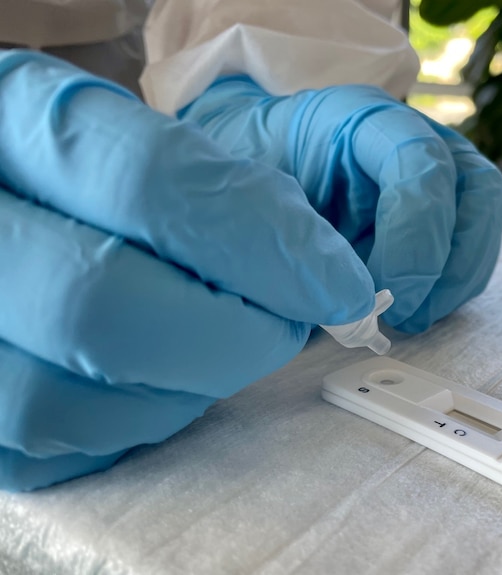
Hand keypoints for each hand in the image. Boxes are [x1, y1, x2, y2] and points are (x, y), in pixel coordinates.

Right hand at [0, 51, 374, 489]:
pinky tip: (166, 381)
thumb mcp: (146, 141)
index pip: (150, 182)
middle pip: (102, 305)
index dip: (265, 243)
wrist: (12, 208)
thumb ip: (221, 189)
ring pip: (65, 399)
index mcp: (16, 119)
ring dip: (184, 388)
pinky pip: (52, 447)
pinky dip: (135, 423)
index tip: (339, 282)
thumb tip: (321, 269)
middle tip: (289, 326)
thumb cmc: (97, 175)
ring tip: (221, 349)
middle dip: (234, 333)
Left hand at [180, 77, 501, 332]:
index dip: (417, 233)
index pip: (420, 163)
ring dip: (457, 280)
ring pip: (482, 221)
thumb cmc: (246, 178)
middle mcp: (412, 138)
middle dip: (452, 263)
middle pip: (477, 189)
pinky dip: (451, 286)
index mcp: (360, 119)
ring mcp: (434, 172)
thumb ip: (300, 238)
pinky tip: (414, 307)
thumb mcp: (254, 198)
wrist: (249, 165)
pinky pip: (470, 247)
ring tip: (409, 316)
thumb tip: (352, 301)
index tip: (390, 293)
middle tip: (409, 312)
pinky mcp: (438, 210)